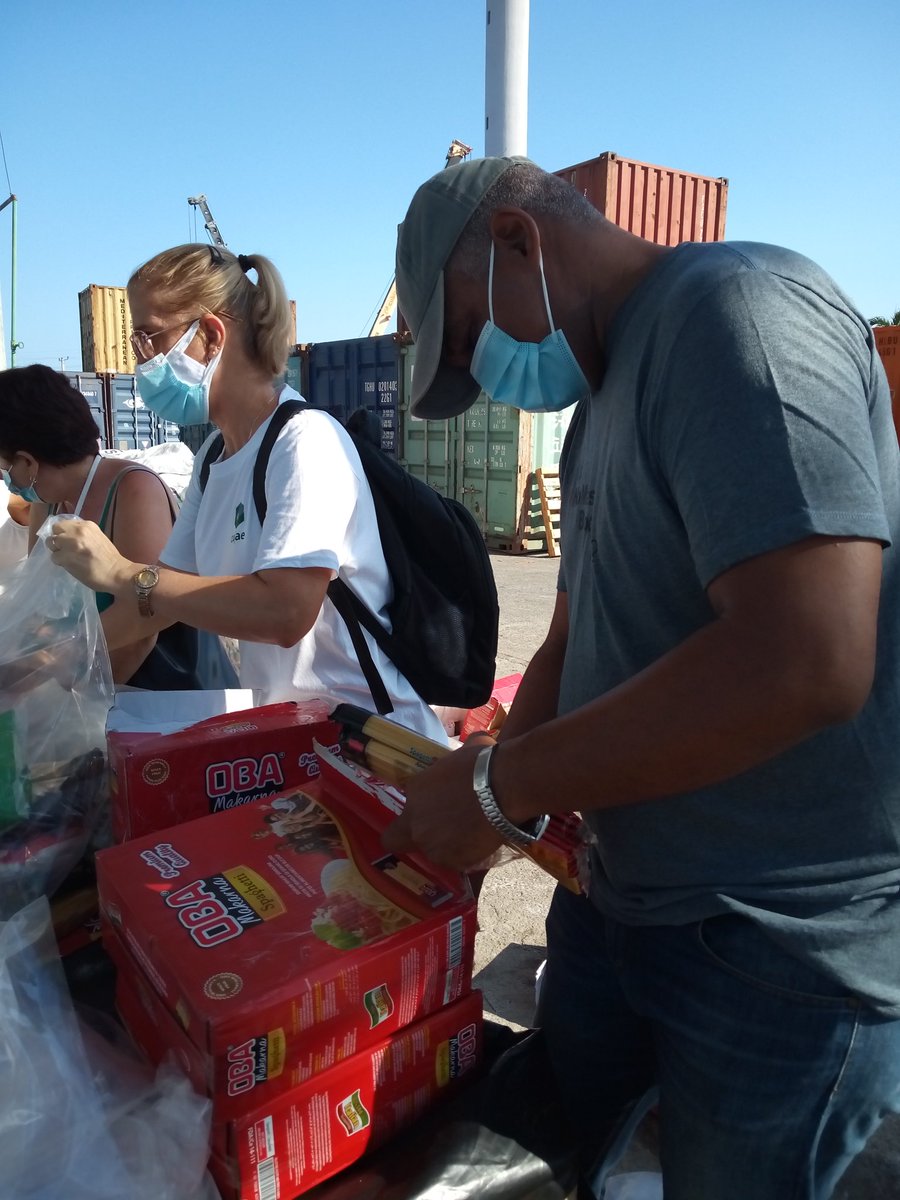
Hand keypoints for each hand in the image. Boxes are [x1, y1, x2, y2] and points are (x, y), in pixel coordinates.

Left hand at [48, 519, 134, 593]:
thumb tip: (68, 537)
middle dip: (58, 539)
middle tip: (65, 549)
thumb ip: (83, 534)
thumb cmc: (110, 558)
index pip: (65, 523)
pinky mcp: (65, 557)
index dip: (64, 533)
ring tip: (67, 558)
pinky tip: (70, 565)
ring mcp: (70, 543)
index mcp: (86, 525)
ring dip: (57, 550)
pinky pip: (53, 557)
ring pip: (51, 542)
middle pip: (55, 529)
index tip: (69, 541)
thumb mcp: (97, 537)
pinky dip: (59, 562)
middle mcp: (77, 530)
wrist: (116, 573)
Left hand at [381, 740, 504, 870]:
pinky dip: (468, 855)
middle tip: (440, 832)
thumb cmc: (484, 763)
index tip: (428, 812)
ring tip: (470, 835)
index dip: (412, 813)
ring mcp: (433, 846)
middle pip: (398, 841)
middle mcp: (416, 823)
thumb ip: (461, 755)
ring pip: (433, 853)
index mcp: (415, 791)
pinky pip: (458, 862)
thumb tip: (476, 744)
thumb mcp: (467, 749)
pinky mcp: (455, 862)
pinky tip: (483, 842)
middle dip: (414, 838)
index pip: (399, 807)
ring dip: (446, 847)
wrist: (504, 787)